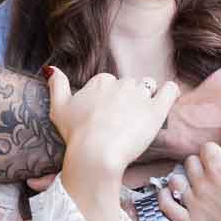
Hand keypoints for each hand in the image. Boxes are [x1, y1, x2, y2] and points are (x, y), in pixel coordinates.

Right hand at [50, 69, 181, 182]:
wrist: (96, 152)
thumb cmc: (76, 134)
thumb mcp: (58, 108)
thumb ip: (57, 84)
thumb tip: (51, 68)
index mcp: (101, 81)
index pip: (110, 83)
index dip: (109, 99)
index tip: (105, 115)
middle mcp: (121, 83)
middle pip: (129, 85)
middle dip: (127, 100)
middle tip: (121, 122)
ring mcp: (140, 95)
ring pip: (148, 88)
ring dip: (145, 100)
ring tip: (139, 119)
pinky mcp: (156, 109)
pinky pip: (170, 91)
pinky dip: (169, 92)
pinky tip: (165, 98)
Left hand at [156, 122, 220, 220]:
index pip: (206, 148)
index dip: (216, 155)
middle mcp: (204, 183)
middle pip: (191, 162)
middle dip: (202, 167)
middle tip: (215, 178)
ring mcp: (195, 205)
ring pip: (176, 180)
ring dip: (184, 180)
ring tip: (197, 187)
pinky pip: (166, 204)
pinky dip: (165, 196)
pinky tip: (171, 194)